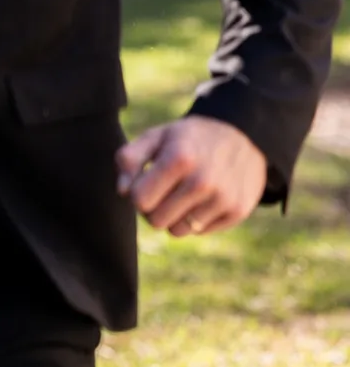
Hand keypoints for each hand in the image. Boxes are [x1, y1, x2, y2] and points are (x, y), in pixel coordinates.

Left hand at [114, 115, 267, 236]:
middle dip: (154, 209)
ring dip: (174, 217)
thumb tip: (122, 191)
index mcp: (179, 159)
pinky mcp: (237, 211)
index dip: (138, 194)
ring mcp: (223, 198)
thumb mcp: (157, 136)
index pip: (140, 201)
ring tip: (182, 195)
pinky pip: (200, 232)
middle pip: (156, 221)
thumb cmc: (190, 139)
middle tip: (164, 191)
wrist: (243, 134)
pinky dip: (196, 219)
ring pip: (177, 231)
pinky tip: (203, 199)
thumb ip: (129, 158)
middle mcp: (203, 182)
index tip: (146, 183)